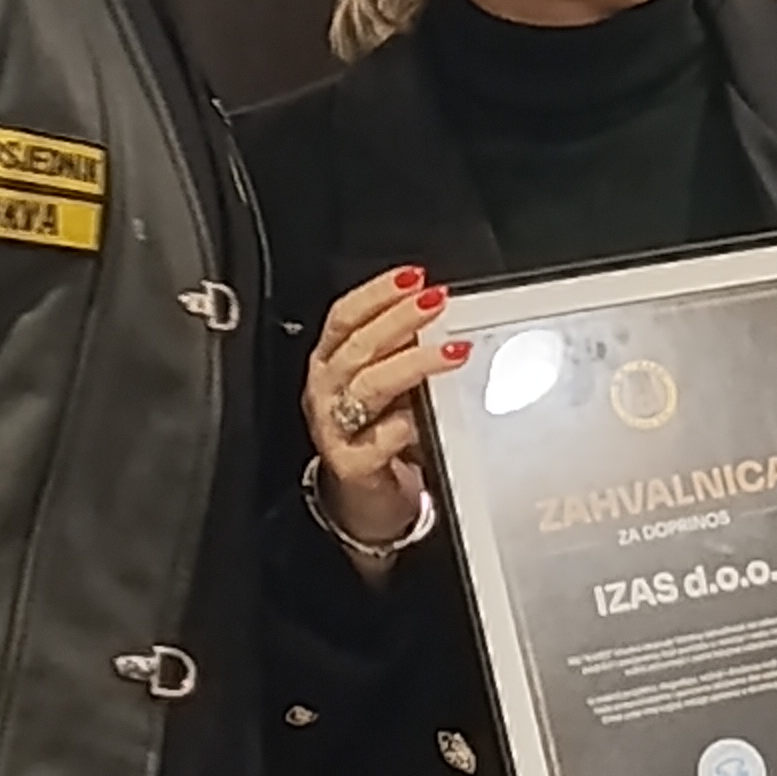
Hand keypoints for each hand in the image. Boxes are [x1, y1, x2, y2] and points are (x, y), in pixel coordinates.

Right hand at [305, 267, 471, 549]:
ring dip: (412, 364)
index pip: (345, 316)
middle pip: (358, 346)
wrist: (365, 498)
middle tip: (436, 302)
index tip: (413, 277)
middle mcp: (326, 390)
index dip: (377, 293)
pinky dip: (403, 425)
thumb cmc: (378, 431)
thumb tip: (437, 310)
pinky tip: (425, 416)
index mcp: (330, 362)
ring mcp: (334, 428)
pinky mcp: (351, 464)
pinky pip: (378, 441)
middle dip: (399, 319)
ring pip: (369, 387)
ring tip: (450, 352)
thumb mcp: (385, 382)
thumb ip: (401, 348)